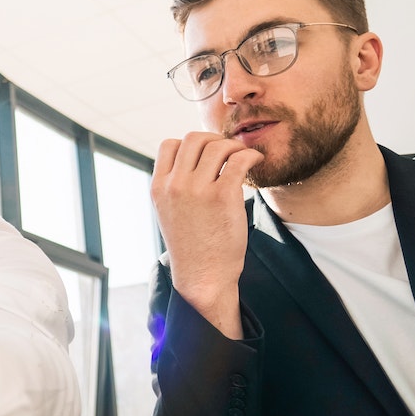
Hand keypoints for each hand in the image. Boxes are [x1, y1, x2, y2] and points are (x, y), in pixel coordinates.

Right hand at [151, 133, 262, 338]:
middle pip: (194, 138)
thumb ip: (174, 186)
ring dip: (234, 147)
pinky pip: (238, 160)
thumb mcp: (169, 212)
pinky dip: (250, 155)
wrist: (203, 277)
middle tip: (228, 152)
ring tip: (243, 160)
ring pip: (218, 146)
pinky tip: (255, 162)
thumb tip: (192, 162)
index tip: (206, 155)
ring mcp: (198, 190)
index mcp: (159, 187)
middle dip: (214, 140)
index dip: (190, 145)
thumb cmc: (192, 246)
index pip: (169, 145)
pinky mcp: (223, 197)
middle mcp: (175, 185)